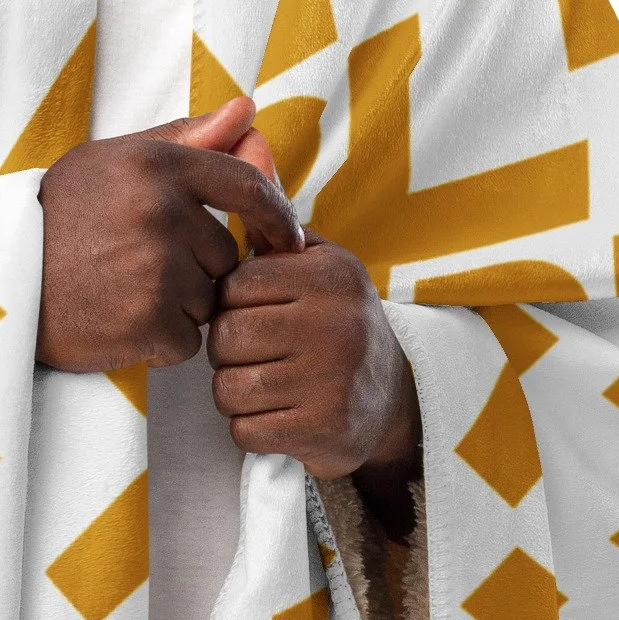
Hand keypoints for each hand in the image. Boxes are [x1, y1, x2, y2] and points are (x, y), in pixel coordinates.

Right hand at [36, 98, 303, 374]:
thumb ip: (184, 138)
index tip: (286, 235)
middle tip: (137, 263)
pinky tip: (119, 319)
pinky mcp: (148, 323)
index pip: (246, 184)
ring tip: (122, 289)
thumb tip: (248, 109)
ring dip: (181, 303)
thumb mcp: (111, 160)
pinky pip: (188, 339)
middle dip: (197, 265)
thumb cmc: (56, 215)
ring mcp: (155, 270)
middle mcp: (160, 213)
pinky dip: (162, 339)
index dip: (276, 212)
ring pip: (209, 298)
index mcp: (156, 164)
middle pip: (225, 252)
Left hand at [208, 230, 421, 525]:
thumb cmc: (337, 323)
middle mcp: (337, 325)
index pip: (234, 284)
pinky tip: (277, 416)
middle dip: (227, 349)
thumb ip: (278, 234)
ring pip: (228, 387)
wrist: (392, 399)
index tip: (251, 314)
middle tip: (252, 354)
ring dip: (234, 391)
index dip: (229, 303)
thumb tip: (241, 187)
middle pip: (226, 336)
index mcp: (331, 276)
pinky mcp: (325, 431)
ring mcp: (332, 381)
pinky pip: (245, 430)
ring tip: (263, 384)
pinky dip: (250, 428)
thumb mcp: (321, 267)